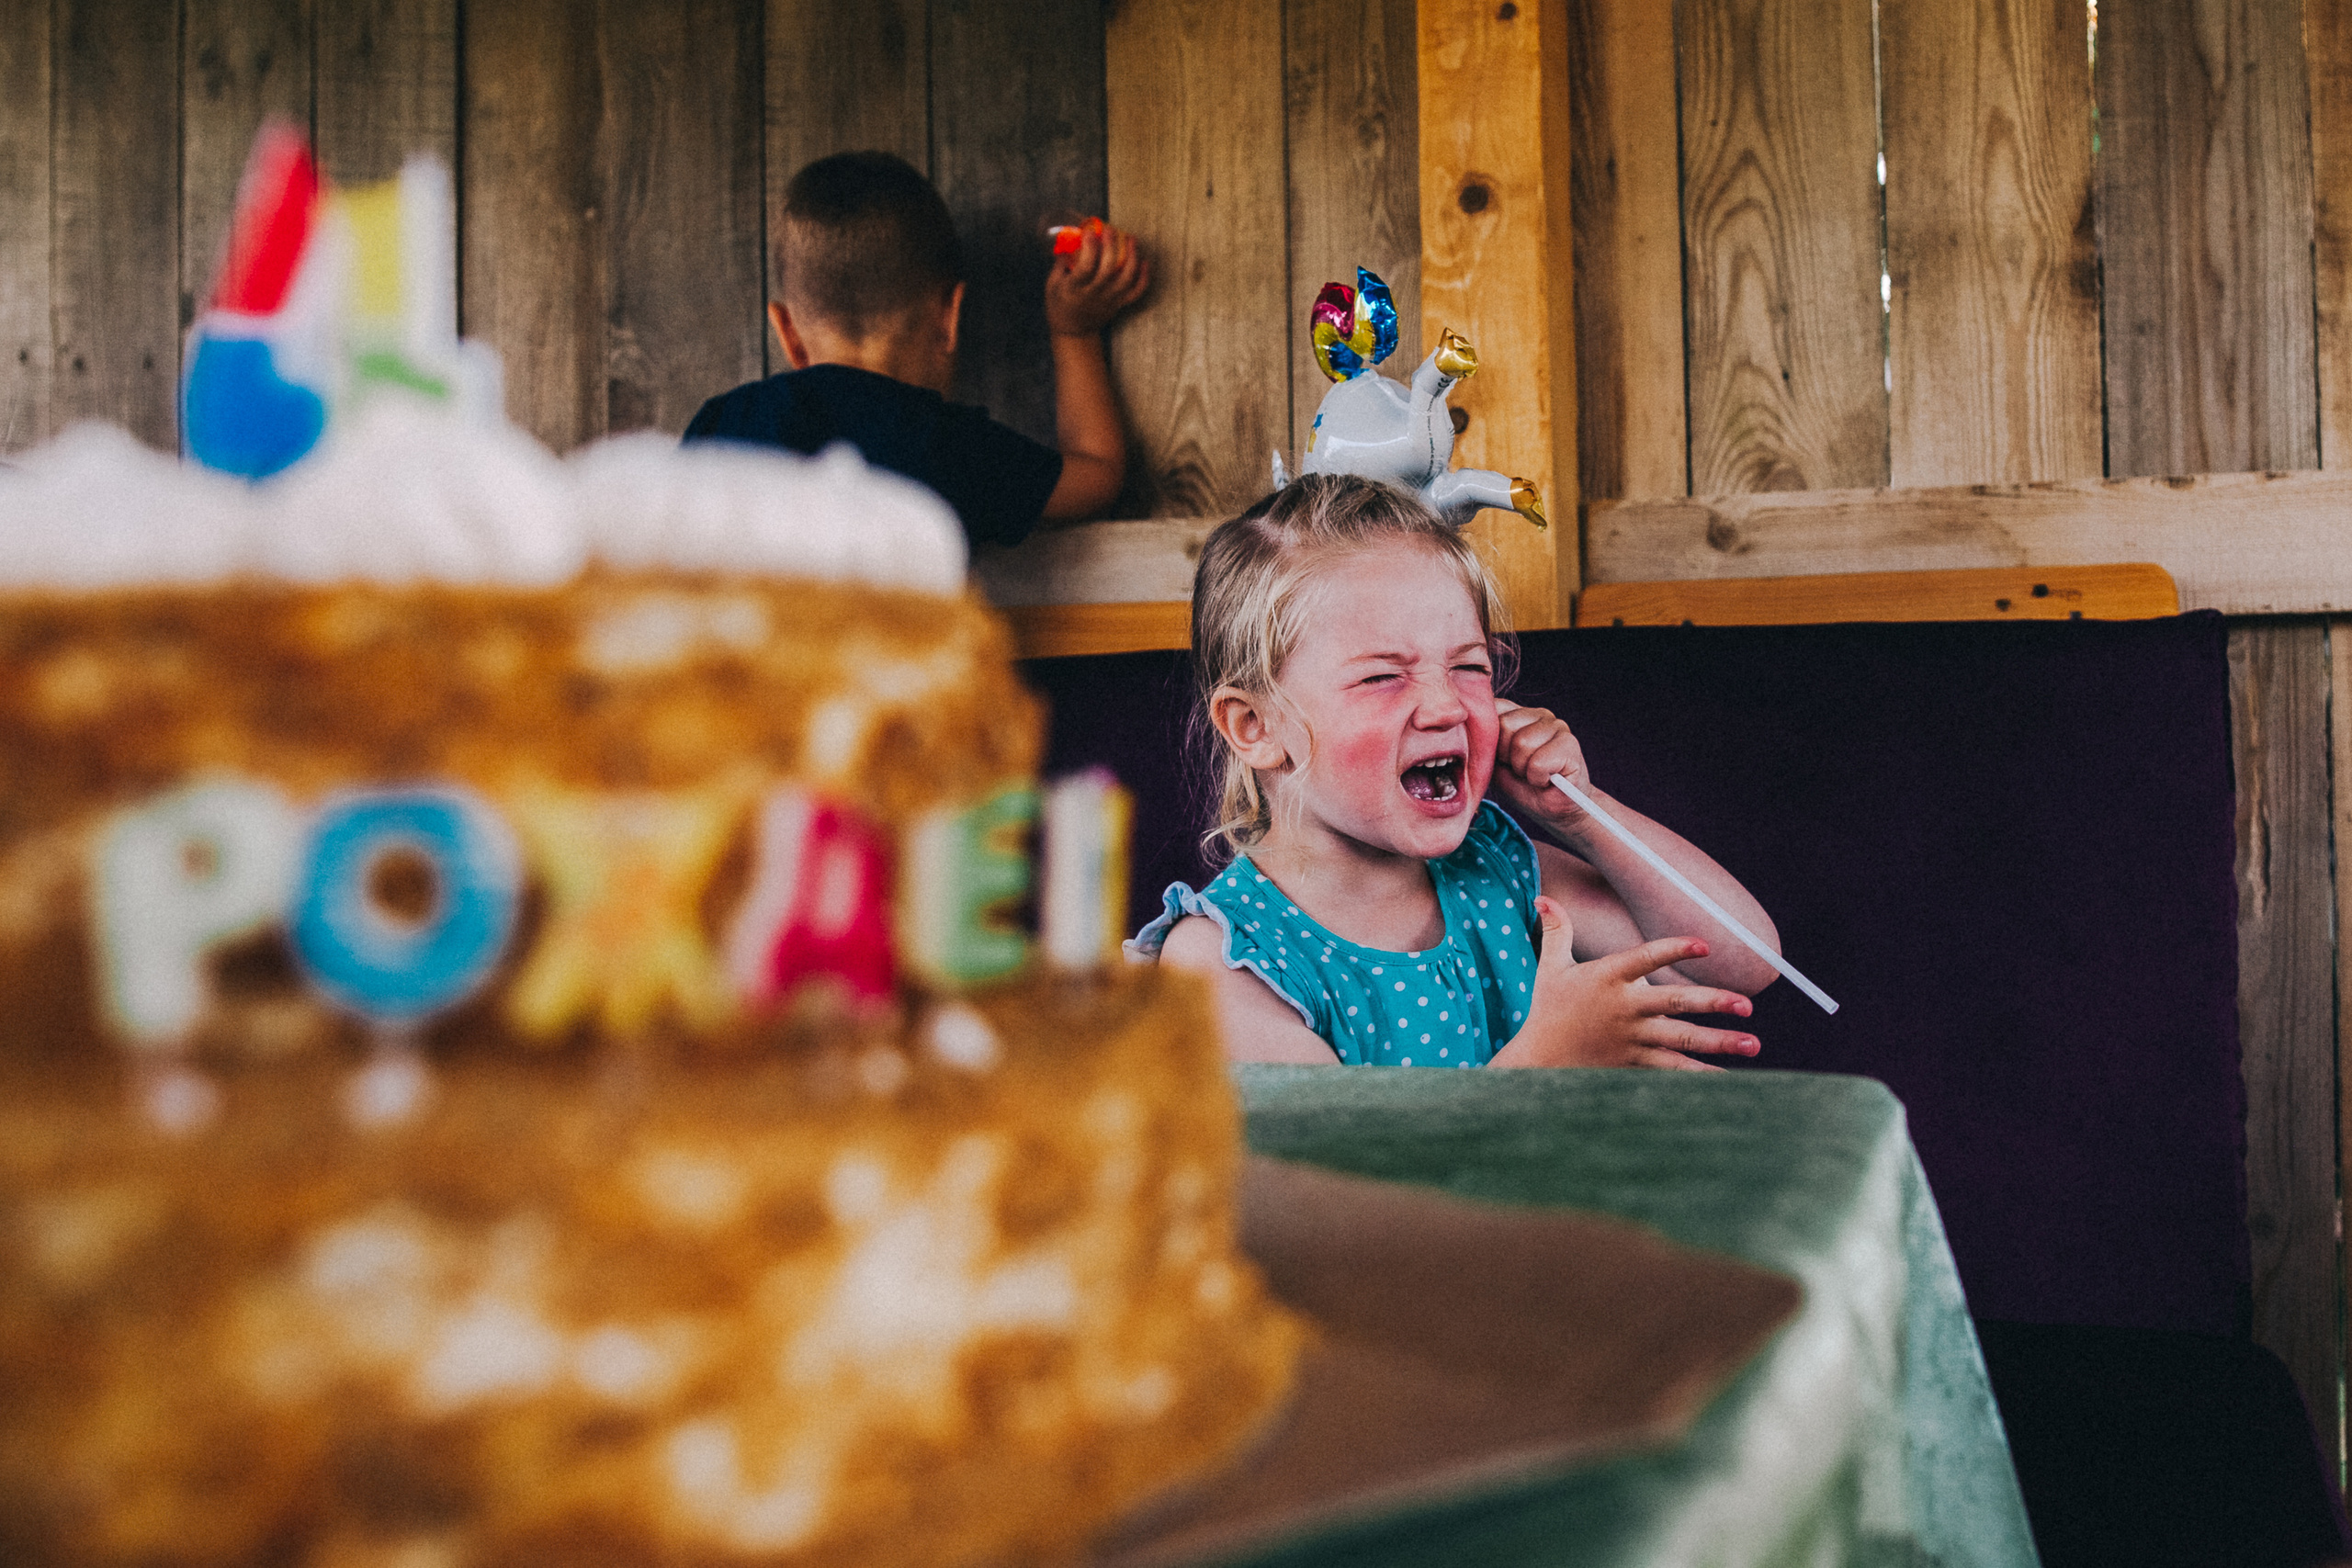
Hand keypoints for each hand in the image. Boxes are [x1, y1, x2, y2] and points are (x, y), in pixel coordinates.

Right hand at [1045, 218, 1148, 336]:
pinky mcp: (1119, 303)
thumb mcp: (1052, 284)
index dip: (1089, 247)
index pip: (1085, 267)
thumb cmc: (1059, 305)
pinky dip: (1144, 277)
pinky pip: (1136, 292)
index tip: (1089, 231)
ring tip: (1132, 239)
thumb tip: (1069, 241)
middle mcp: (1094, 294)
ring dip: (1132, 257)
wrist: (1073, 332)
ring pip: (1126, 279)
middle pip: (1107, 269)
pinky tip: (1144, 260)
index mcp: (1074, 289)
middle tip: (1110, 229)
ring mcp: (1109, 299)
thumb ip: (1061, 264)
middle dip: (1111, 246)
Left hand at [1491, 699, 1594, 833]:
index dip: (1489, 740)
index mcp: (1518, 714)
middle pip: (1505, 725)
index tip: (1502, 759)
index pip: (1492, 708)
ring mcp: (1557, 726)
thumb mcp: (1493, 763)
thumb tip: (1465, 727)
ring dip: (1524, 769)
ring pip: (1522, 743)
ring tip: (1534, 775)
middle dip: (1507, 756)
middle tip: (1521, 770)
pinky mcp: (1571, 743)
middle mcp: (1538, 714)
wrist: (1555, 810)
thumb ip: (1483, 743)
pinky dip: (1538, 778)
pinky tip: (1547, 780)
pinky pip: (1538, 762)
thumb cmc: (1523, 787)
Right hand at [1505, 896, 1760, 1069]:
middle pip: (1674, 1003)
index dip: (1674, 950)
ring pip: (1681, 1039)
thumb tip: (1544, 897)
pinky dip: (1700, 1074)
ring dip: (1719, 1042)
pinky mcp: (1634, 1062)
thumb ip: (1557, 931)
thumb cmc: (1548, 1009)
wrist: (1538, 1060)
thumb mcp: (1550, 967)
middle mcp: (1624, 1007)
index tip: (1704, 945)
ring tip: (1753, 1043)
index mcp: (1607, 977)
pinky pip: (1672, 1069)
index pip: (1646, 959)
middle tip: (1746, 1005)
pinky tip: (1729, 1076)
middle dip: (1712, 1003)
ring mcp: (1632, 1038)